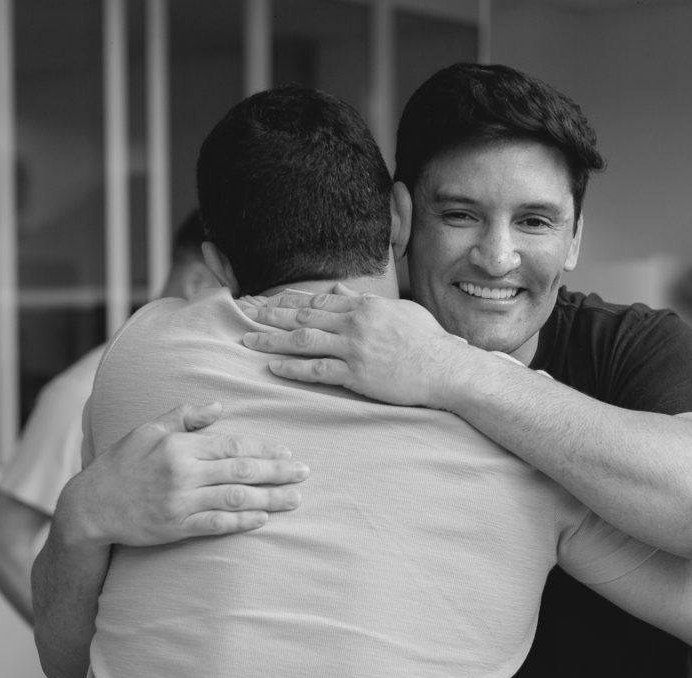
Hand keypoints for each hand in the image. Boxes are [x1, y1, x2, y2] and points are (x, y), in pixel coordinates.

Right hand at [65, 402, 307, 546]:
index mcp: (178, 446)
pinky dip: (242, 521)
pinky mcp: (176, 527)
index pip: (232, 445)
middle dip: (277, 472)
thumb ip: (184, 416)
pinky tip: (264, 519)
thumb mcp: (147, 430)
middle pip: (241, 471)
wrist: (90, 507)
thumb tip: (219, 406)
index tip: (287, 452)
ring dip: (270, 498)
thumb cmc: (121, 464)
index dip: (263, 449)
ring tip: (295, 498)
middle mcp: (182, 473)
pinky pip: (216, 524)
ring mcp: (180, 502)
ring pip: (235, 499)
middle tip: (304, 472)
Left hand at [240, 286, 475, 409]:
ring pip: (303, 341)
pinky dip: (293, 368)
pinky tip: (273, 366)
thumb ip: (366, 300)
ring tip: (248, 341)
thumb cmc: (428, 340)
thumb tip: (339, 289)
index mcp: (365, 306)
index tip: (266, 301)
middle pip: (303, 317)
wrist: (446, 368)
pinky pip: (318, 370)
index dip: (288, 300)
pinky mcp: (357, 374)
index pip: (318, 300)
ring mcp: (355, 349)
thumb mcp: (399, 310)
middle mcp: (355, 323)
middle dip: (270, 315)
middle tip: (245, 314)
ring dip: (272, 340)